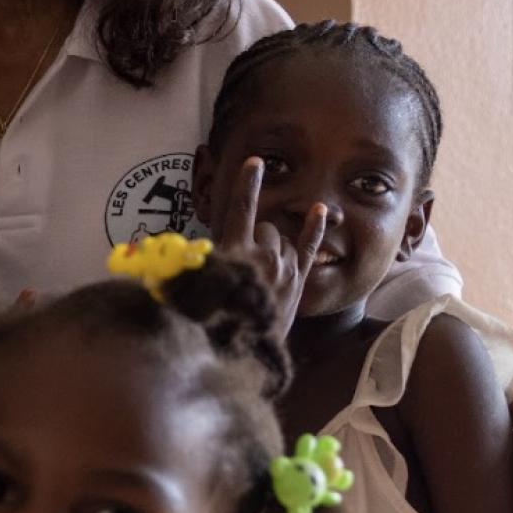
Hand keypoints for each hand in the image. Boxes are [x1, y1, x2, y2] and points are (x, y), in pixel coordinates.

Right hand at [210, 157, 323, 333]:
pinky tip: (318, 209)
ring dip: (274, 248)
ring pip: (283, 240)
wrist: (242, 352)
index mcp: (235, 252)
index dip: (248, 184)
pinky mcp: (297, 283)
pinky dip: (314, 228)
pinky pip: (307, 248)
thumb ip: (202, 258)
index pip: (242, 209)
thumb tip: (194, 247)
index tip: (255, 161)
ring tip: (261, 273)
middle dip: (257, 238)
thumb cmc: (214, 315)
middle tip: (245, 264)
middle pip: (266, 228)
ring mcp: (284, 269)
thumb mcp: (200, 282)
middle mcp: (263, 255)